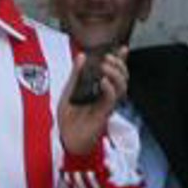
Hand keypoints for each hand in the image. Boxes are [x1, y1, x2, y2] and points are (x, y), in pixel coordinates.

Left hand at [57, 44, 128, 159]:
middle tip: (107, 58)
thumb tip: (82, 55)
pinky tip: (103, 82)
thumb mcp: (69, 90)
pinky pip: (111, 99)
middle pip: (123, 78)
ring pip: (122, 87)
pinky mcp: (104, 114)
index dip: (121, 60)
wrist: (64, 138)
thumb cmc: (68, 117)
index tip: (123, 48)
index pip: (114, 73)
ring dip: (116, 74)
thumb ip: (77, 74)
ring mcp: (107, 105)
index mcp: (100, 90)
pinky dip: (109, 88)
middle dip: (119, 65)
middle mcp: (107, 97)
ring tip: (104, 67)